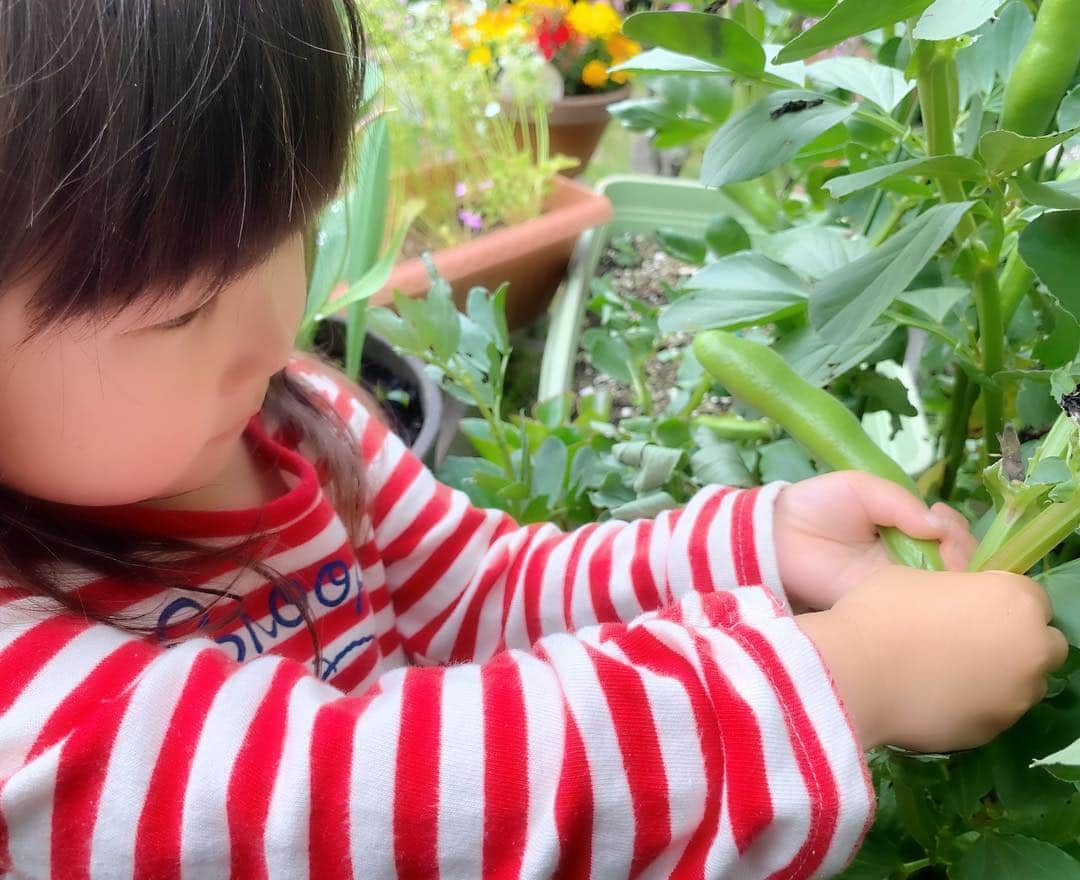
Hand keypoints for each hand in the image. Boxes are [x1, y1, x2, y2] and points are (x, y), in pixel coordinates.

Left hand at [773, 471, 975, 610]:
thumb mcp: (861, 488)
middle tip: (945, 542)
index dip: (956, 531)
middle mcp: (907, 559)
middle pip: (957, 564)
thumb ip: (900, 502)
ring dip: (954, 574)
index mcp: (906, 530)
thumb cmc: (817, 504)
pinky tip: (925, 583)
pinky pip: (914, 609)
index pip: (950, 535)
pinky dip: (931, 599)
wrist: (776, 534)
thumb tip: (938, 526)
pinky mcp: (879, 607)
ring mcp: (896, 585)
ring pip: (944, 588)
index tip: (943, 523)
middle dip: (963, 552)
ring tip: (941, 559)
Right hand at [797, 566, 1068, 751]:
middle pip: (1043, 645)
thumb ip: (951, 592)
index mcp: (1015, 600)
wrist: (853, 675)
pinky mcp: (992, 732)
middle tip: (969, 640)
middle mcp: (1030, 650)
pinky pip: (992, 713)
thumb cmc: (881, 612)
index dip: (1001, 600)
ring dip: (997, 676)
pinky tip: (935, 698)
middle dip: (1017, 641)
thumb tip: (951, 606)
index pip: (1032, 598)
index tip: (971, 605)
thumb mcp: (914, 579)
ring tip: (948, 674)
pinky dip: (973, 705)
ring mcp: (1016, 696)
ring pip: (1021, 685)